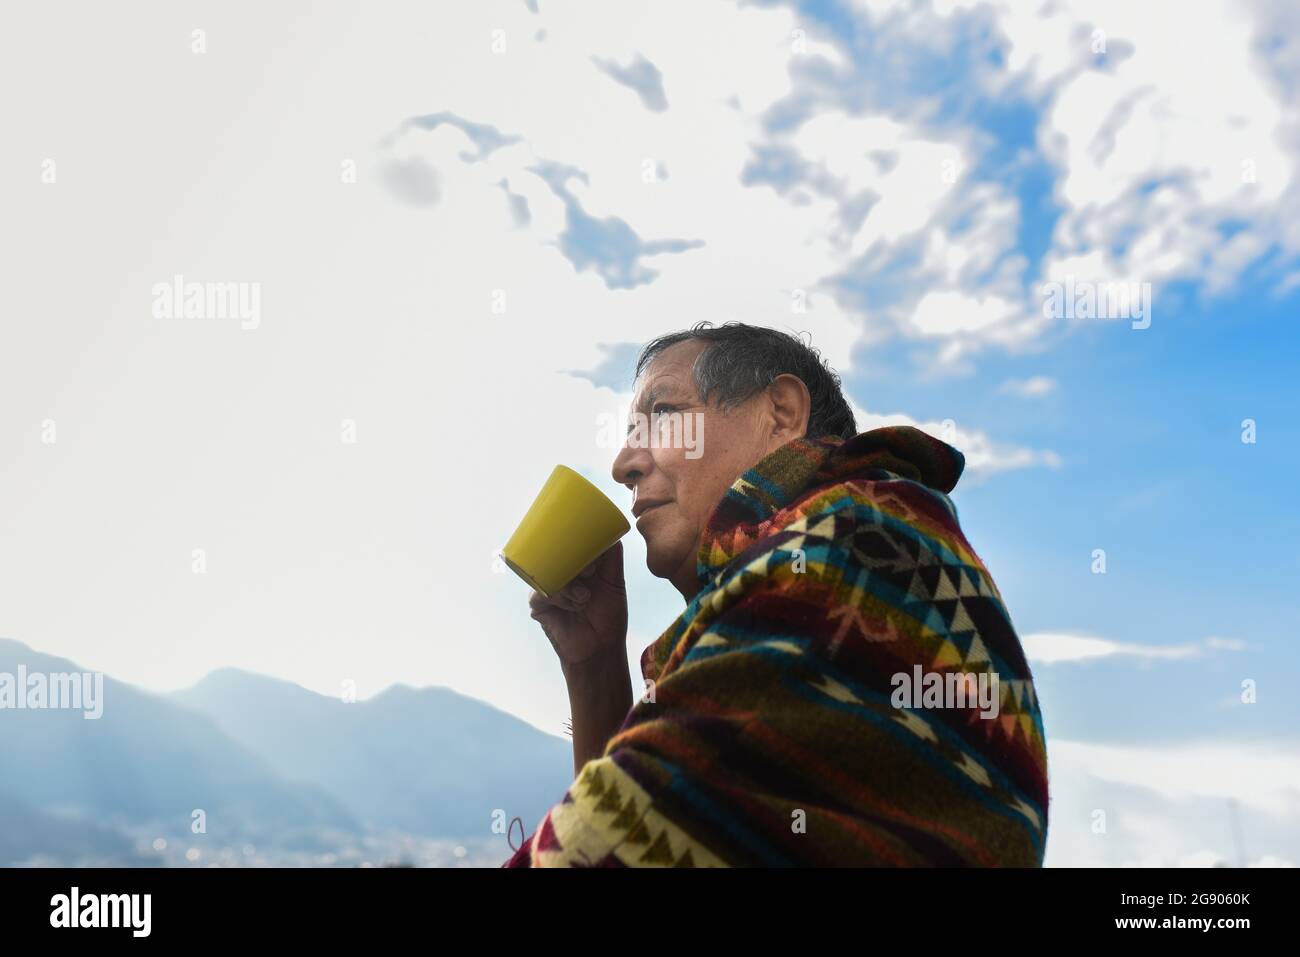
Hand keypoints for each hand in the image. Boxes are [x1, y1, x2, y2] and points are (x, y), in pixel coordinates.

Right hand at [528, 541, 627, 668]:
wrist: (600, 649)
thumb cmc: (608, 616)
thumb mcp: (614, 583)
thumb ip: (612, 558)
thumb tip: (611, 533)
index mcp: (575, 566)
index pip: (568, 545)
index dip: (578, 543)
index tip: (593, 552)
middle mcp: (558, 575)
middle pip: (555, 556)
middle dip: (573, 562)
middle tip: (590, 573)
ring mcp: (547, 590)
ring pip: (546, 574)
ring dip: (568, 585)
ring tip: (584, 598)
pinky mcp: (538, 607)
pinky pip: (539, 594)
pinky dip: (559, 598)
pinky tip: (575, 606)